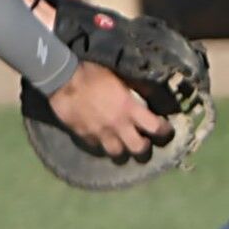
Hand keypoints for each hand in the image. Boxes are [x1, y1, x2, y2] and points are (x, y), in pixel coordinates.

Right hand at [48, 62, 171, 157]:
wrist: (63, 80)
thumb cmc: (94, 74)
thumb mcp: (121, 78)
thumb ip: (137, 90)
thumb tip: (151, 96)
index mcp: (130, 108)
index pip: (155, 128)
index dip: (164, 131)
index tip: (166, 131)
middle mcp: (118, 125)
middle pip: (139, 149)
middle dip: (145, 148)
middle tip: (144, 142)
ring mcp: (100, 134)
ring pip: (118, 154)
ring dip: (124, 152)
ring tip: (124, 146)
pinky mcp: (84, 137)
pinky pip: (97, 148)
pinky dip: (103, 146)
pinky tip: (103, 140)